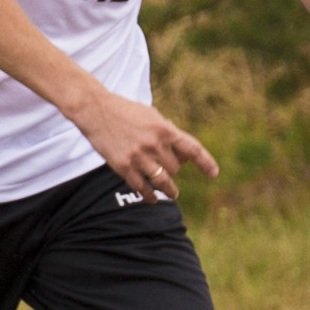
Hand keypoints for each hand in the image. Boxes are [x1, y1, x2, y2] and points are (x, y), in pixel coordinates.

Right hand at [78, 90, 219, 200]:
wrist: (96, 110)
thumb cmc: (126, 112)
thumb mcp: (152, 116)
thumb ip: (169, 134)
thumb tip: (185, 156)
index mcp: (164, 129)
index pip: (192, 149)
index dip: (206, 163)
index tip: (214, 174)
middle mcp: (154, 144)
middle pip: (176, 168)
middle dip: (174, 170)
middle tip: (171, 171)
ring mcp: (139, 157)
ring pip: (163, 181)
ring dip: (170, 190)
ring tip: (173, 194)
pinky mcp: (124, 167)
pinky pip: (142, 187)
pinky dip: (149, 196)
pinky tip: (152, 199)